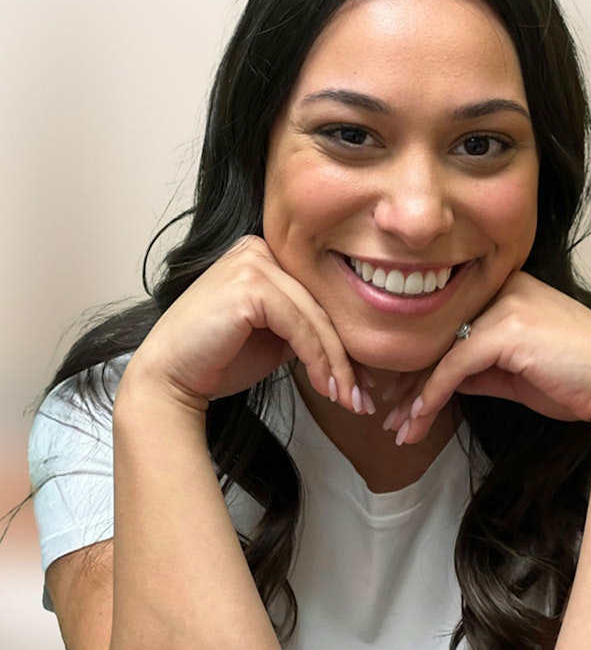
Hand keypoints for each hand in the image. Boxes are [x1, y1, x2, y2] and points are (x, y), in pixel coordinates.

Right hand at [124, 236, 359, 408]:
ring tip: (349, 399)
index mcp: (265, 255)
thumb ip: (306, 326)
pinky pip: (300, 325)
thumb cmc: (217, 359)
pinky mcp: (250, 283)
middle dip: (346, 357)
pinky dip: (319, 360)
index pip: (317, 297)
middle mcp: (259, 249)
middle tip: (362, 397)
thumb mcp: (274, 336)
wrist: (169, 379)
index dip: (343, 341)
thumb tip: (355, 345)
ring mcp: (253, 261)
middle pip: (320, 306)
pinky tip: (327, 388)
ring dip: (337, 365)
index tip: (362, 381)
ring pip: (315, 317)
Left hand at [394, 272, 590, 443]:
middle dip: (409, 380)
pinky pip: (453, 367)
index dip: (421, 363)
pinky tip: (416, 422)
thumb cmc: (576, 380)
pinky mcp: (505, 330)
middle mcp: (502, 287)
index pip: (450, 324)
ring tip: (398, 429)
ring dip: (414, 396)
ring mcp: (504, 304)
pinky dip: (430, 396)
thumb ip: (478, 367)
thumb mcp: (515, 372)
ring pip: (440, 351)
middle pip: (438, 335)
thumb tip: (442, 380)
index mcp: (507, 287)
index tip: (400, 396)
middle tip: (390, 415)